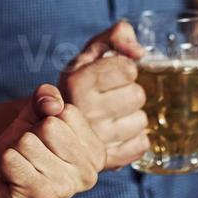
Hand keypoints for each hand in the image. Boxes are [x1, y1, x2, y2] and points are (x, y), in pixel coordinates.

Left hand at [0, 84, 102, 197]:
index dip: (45, 120)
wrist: (2, 194)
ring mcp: (65, 187)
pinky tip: (11, 177)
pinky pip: (10, 159)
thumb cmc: (25, 154)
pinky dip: (3, 163)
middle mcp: (88, 173)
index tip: (43, 141)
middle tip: (28, 156)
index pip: (67, 112)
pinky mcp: (39, 197)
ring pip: (27, 142)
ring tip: (20, 167)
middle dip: (29, 135)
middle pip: (49, 126)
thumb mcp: (37, 117)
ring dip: (15, 151)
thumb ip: (47, 98)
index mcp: (96, 152)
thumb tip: (52, 104)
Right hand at [60, 21, 149, 169]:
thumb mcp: (90, 53)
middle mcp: (84, 111)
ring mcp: (95, 139)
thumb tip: (139, 51)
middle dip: (129, 92)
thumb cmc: (79, 85)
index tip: (111, 75)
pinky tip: (118, 132)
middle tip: (111, 96)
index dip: (124, 69)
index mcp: (77, 82)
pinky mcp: (107, 161)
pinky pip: (142, 144)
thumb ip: (116, 36)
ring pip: (142, 121)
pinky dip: (135, 138)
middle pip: (138, 96)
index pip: (128, 69)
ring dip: (132, 116)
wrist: (54, 127)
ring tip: (113, 115)